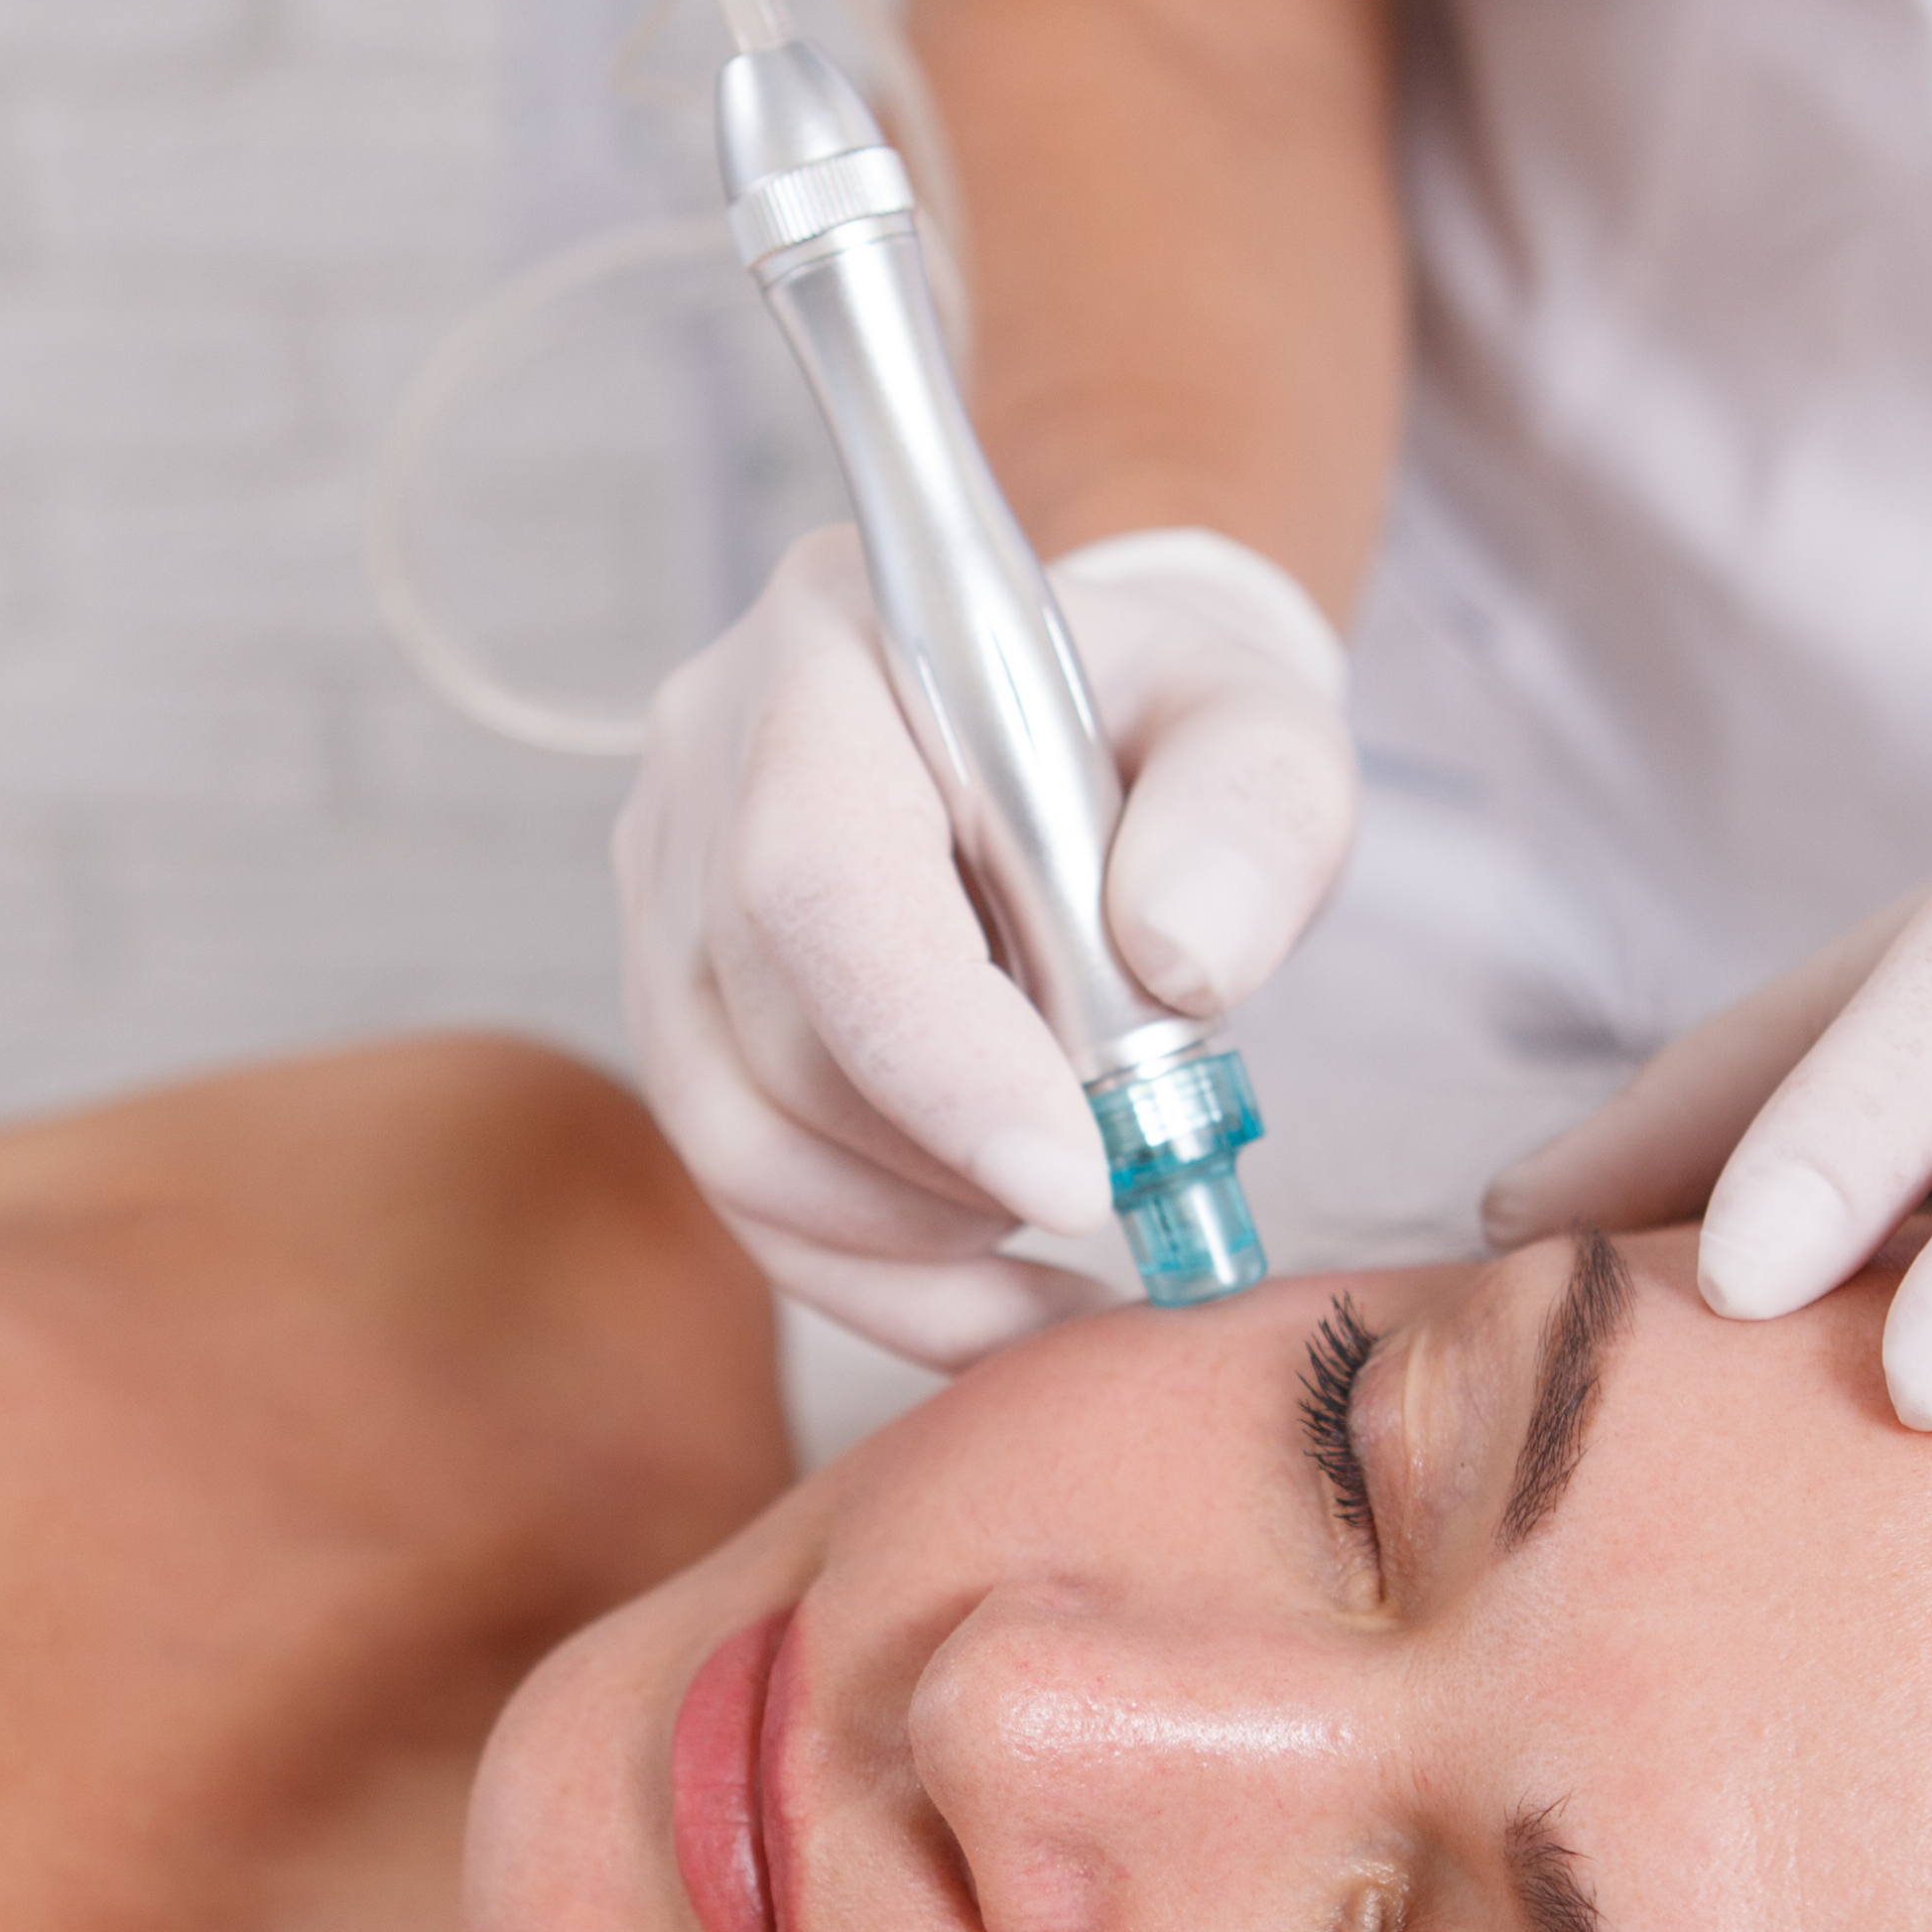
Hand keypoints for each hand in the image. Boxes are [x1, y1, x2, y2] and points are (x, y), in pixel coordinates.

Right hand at [620, 523, 1359, 1363]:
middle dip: (956, 1160)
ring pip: (740, 1138)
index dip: (935, 1052)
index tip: (1078, 1180)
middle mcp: (709, 758)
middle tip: (1117, 1177)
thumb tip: (1184, 956)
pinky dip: (886, 1280)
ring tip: (1064, 1198)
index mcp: (838, 642)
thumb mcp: (1263, 724)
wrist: (1094, 740)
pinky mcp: (680, 1007)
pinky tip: (1007, 1288)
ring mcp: (668, 892)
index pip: (823, 877)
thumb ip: (1257, 810)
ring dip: (920, 1227)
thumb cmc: (1165, 732)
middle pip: (776, 1034)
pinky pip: (743, 1193)